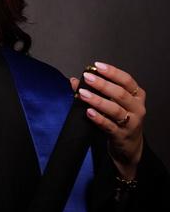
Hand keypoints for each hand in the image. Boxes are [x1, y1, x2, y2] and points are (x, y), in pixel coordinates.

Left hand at [70, 61, 145, 178]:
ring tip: (83, 94)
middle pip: (120, 93)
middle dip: (102, 84)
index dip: (112, 72)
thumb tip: (74, 80)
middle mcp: (137, 108)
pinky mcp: (121, 135)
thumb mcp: (114, 102)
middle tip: (87, 78)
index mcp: (137, 96)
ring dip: (97, 100)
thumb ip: (97, 90)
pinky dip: (98, 118)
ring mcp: (131, 123)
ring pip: (114, 109)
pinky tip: (88, 112)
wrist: (129, 145)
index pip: (126, 80)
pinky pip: (109, 126)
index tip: (97, 66)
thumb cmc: (121, 118)